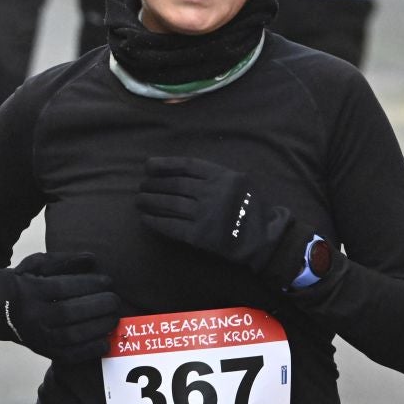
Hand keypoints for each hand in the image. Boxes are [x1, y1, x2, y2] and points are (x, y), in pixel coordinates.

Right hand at [1, 250, 122, 362]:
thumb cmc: (25, 282)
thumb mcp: (37, 265)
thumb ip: (64, 260)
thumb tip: (92, 259)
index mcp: (29, 291)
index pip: (63, 288)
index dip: (89, 284)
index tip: (108, 281)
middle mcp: (32, 316)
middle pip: (68, 312)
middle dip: (98, 306)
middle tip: (115, 300)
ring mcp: (37, 337)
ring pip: (70, 336)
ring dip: (98, 328)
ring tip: (114, 318)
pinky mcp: (43, 351)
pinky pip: (69, 355)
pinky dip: (90, 350)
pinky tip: (106, 341)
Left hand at [136, 156, 310, 287]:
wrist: (264, 239)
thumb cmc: (251, 208)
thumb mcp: (240, 181)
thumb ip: (214, 175)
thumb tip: (177, 171)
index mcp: (223, 176)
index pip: (186, 165)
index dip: (164, 164)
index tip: (148, 166)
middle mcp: (213, 192)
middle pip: (175, 184)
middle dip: (154, 184)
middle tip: (142, 186)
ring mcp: (206, 214)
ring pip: (170, 203)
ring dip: (150, 201)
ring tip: (139, 201)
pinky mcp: (200, 235)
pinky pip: (171, 226)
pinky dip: (155, 221)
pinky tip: (145, 219)